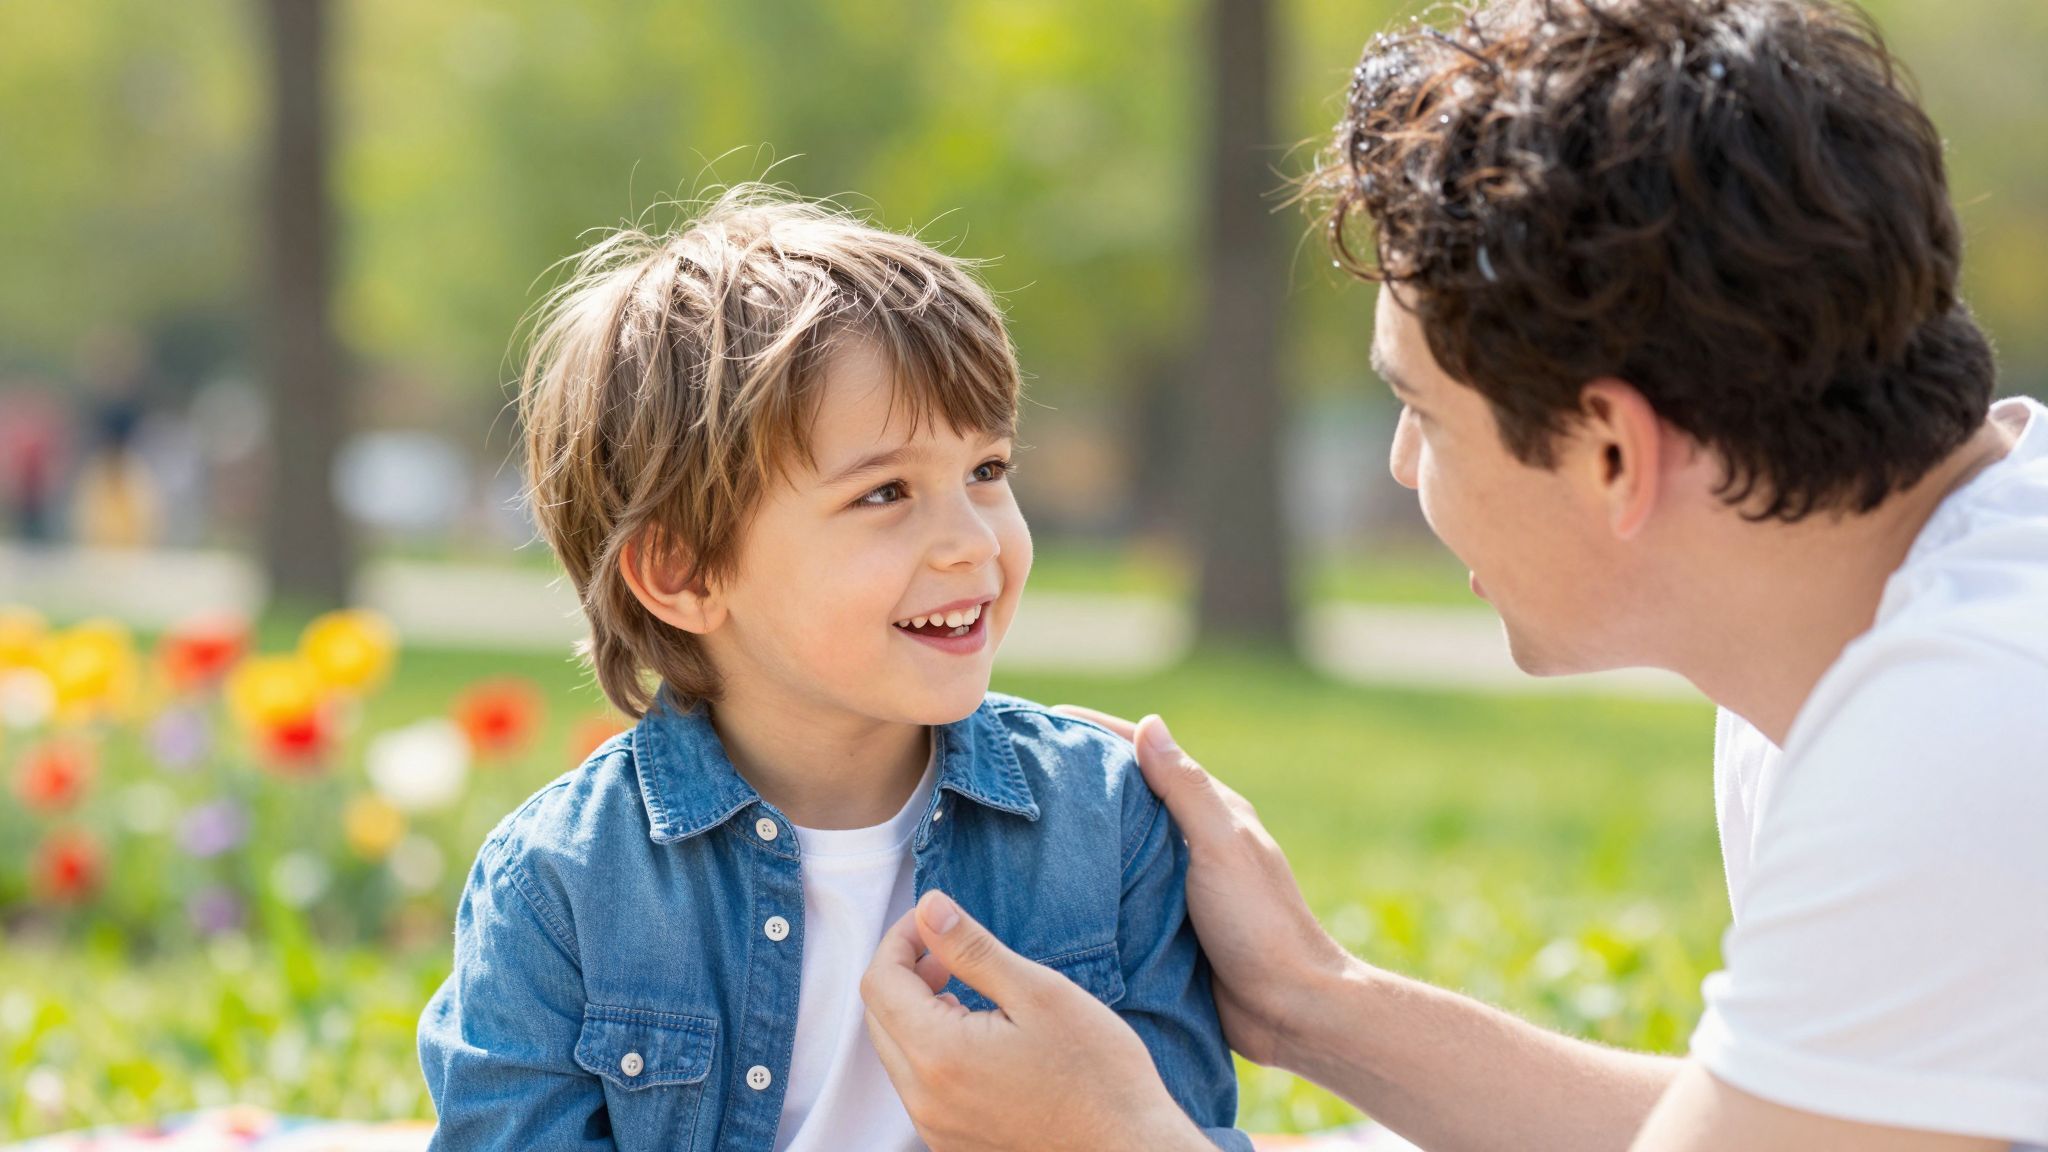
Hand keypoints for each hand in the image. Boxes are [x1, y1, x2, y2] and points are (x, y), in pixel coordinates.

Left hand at [861, 889, 1209, 1151]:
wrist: (1130, 1150)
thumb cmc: (1097, 1073)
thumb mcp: (1038, 992)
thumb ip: (972, 948)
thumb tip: (929, 906)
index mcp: (938, 1054)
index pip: (880, 981)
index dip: (900, 939)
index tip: (932, 920)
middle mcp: (924, 1099)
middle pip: (879, 1017)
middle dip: (903, 973)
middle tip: (947, 952)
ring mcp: (936, 1128)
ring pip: (897, 1053)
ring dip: (916, 1012)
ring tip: (965, 991)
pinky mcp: (953, 1144)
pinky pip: (919, 1086)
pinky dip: (931, 1050)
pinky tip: (977, 1037)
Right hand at [1052, 706, 1355, 1069]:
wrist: (1288, 1011)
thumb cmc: (1260, 924)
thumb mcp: (1221, 846)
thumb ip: (1186, 789)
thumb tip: (1149, 723)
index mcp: (1210, 810)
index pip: (1145, 754)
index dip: (1095, 732)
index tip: (1041, 721)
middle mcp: (1190, 839)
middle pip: (1124, 795)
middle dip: (1075, 778)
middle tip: (1014, 772)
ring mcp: (1175, 883)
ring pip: (1115, 844)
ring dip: (1074, 833)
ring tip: (1016, 823)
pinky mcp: (1162, 924)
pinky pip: (1114, 891)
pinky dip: (1083, 882)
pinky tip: (1044, 886)